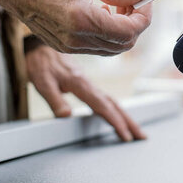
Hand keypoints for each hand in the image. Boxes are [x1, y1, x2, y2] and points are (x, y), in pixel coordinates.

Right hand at [0, 0, 151, 54]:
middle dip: (135, 24)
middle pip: (122, 45)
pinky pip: (96, 47)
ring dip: (123, 29)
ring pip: (111, 49)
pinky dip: (107, 32)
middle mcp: (74, 40)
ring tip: (118, 4)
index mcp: (80, 20)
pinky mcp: (63, 46)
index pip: (128, 31)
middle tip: (135, 1)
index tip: (146, 2)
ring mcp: (67, 46)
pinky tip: (102, 11)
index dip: (143, 18)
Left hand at [26, 45, 145, 141]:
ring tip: (136, 130)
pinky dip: (116, 109)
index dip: (114, 121)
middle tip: (141, 136)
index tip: (125, 134)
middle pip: (114, 104)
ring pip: (112, 101)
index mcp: (80, 84)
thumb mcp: (42, 82)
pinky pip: (106, 98)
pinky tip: (118, 114)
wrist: (40, 47)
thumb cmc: (41, 63)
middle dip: (128, 121)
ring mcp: (89, 84)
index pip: (102, 106)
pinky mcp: (87, 84)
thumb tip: (66, 116)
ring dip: (125, 116)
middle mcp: (88, 84)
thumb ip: (54, 99)